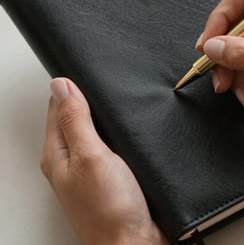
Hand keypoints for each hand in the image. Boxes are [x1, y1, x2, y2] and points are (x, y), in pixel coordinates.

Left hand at [40, 78, 168, 244]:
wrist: (135, 241)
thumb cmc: (110, 208)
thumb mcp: (90, 155)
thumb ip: (75, 120)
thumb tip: (61, 85)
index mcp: (57, 152)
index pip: (56, 106)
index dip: (70, 86)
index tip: (84, 69)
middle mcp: (70, 158)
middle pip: (72, 116)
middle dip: (85, 97)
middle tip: (98, 79)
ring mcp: (89, 166)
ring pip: (91, 128)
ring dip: (101, 113)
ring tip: (111, 97)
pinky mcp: (108, 172)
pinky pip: (107, 142)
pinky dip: (113, 129)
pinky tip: (123, 125)